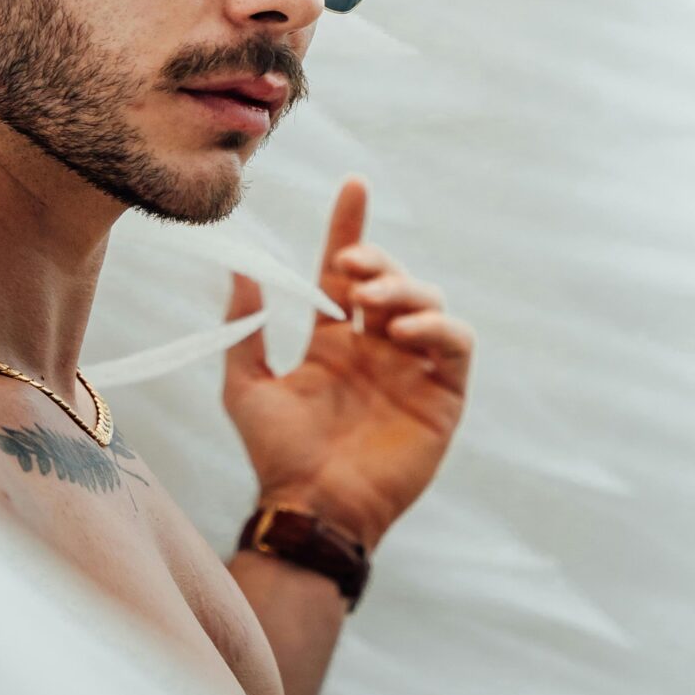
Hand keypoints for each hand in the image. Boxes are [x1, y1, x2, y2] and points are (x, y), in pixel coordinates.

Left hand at [222, 177, 473, 553]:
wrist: (311, 508)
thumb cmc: (278, 456)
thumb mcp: (247, 385)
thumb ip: (244, 327)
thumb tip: (238, 266)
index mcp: (335, 343)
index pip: (347, 271)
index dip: (351, 227)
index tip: (354, 185)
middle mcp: (377, 350)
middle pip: (392, 281)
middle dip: (378, 261)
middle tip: (353, 267)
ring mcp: (412, 372)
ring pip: (429, 304)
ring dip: (405, 290)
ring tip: (374, 301)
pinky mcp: (443, 397)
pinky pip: (456, 347)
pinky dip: (439, 328)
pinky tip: (406, 331)